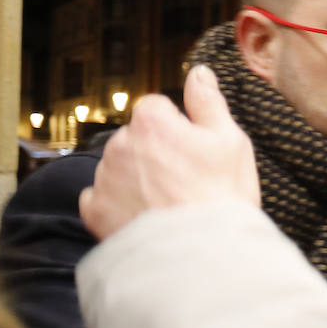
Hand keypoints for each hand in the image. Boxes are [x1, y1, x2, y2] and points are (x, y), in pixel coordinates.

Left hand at [80, 65, 260, 239]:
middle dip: (155, 152)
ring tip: (168, 203)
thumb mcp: (231, 141)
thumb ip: (209, 102)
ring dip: (136, 177)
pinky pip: (99, 198)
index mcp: (151, 121)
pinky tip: (143, 216)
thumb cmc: (222, 196)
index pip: (158, 107)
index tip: (195, 152)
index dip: (179, 128)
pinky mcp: (95, 211)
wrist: (203, 255)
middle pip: (137, 137)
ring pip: (119, 166)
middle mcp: (120, 143)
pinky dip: (116, 204)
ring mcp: (104, 178)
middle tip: (186, 182)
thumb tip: (199, 72)